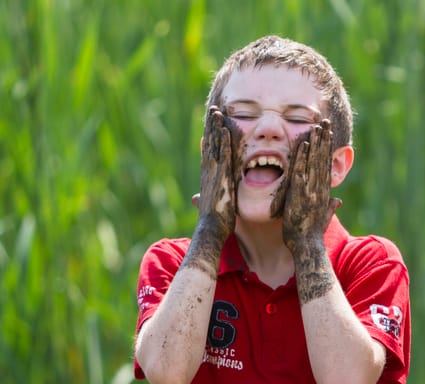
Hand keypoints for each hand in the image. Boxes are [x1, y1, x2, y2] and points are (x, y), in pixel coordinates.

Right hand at [198, 106, 243, 241]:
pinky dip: (223, 143)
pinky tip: (225, 131)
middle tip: (214, 109)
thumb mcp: (212, 205)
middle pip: (209, 143)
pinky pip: (223, 156)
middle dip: (211, 126)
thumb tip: (196, 198)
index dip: (210, 136)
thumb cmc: (215, 220)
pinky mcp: (221, 178)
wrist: (211, 230)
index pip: (208, 151)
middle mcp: (209, 171)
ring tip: (218, 112)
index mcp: (209, 175)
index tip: (211, 122)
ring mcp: (214, 174)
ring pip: (214, 146)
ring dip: (215, 129)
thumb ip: (207, 197)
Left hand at [273, 119, 340, 255]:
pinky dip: (302, 157)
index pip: (326, 165)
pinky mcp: (299, 193)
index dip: (327, 149)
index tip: (328, 135)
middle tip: (324, 122)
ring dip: (315, 143)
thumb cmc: (311, 235)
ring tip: (316, 126)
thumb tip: (338, 201)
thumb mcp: (323, 218)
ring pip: (313, 161)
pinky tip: (303, 144)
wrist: (306, 246)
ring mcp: (309, 189)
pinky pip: (300, 171)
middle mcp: (318, 187)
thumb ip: (330, 207)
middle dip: (324, 139)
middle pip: (322, 158)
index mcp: (323, 192)